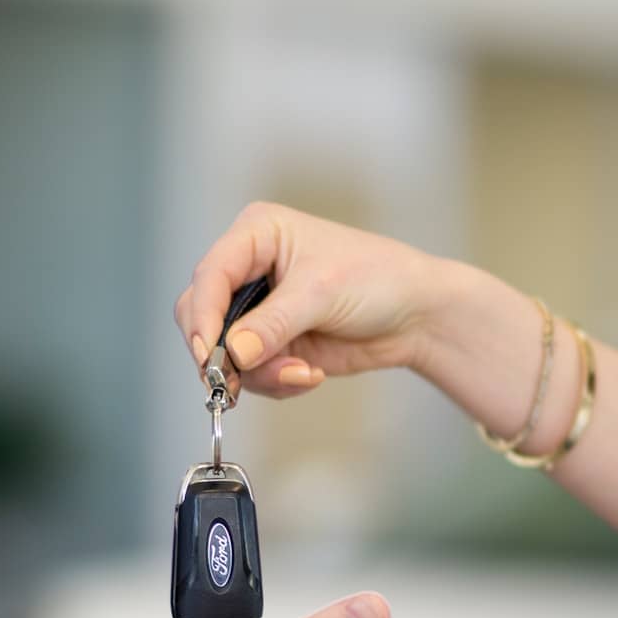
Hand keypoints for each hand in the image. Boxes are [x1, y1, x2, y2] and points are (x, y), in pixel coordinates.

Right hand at [174, 202, 453, 397]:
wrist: (415, 315)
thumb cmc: (377, 279)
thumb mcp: (322, 293)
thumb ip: (273, 323)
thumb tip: (233, 353)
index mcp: (256, 235)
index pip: (209, 276)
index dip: (203, 318)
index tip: (207, 355)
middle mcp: (249, 269)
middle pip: (202, 316)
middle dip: (223, 353)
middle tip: (236, 383)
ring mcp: (258, 310)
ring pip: (224, 353)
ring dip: (259, 373)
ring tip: (302, 373)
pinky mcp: (271, 344)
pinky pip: (251, 373)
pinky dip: (275, 381)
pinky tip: (309, 374)